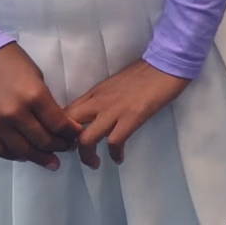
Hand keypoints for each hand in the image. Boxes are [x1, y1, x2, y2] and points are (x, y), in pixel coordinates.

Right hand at [0, 42, 81, 170]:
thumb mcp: (36, 76)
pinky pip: (0, 150)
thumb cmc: (9, 61)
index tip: (77, 136)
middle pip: (43, 140)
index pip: (58, 124)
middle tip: (67, 149)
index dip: (71, 133)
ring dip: (40, 157)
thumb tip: (56, 122)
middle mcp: (15, 114)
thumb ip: (44, 101)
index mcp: (34, 96)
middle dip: (60, 146)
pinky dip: (15, 156)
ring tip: (52, 161)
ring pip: (23, 150)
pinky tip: (26, 156)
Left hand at [64, 59, 189, 167]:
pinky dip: (114, 154)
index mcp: (93, 93)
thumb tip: (91, 115)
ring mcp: (114, 110)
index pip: (64, 113)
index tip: (66, 141)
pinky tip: (118, 158)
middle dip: (67, 145)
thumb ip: (100, 99)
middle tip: (75, 154)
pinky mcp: (131, 117)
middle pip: (68, 127)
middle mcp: (98, 102)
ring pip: (86, 139)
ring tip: (94, 163)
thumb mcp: (113, 84)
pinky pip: (114, 142)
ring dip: (86, 156)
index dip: (59, 131)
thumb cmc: (143, 72)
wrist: (166, 63)